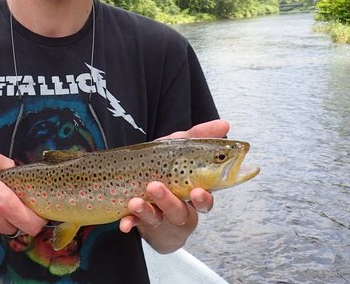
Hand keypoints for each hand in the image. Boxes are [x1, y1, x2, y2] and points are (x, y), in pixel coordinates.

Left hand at [118, 119, 228, 252]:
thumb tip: (225, 124)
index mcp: (191, 194)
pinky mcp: (139, 220)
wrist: (147, 188)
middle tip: (155, 186)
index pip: (203, 202)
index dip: (203, 200)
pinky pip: (134, 224)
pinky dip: (129, 223)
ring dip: (146, 210)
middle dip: (168, 201)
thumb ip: (200, 136)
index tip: (198, 192)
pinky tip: (124, 224)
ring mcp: (158, 216)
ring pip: (156, 218)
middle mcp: (177, 209)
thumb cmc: (169, 168)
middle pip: (178, 212)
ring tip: (135, 201)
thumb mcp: (181, 149)